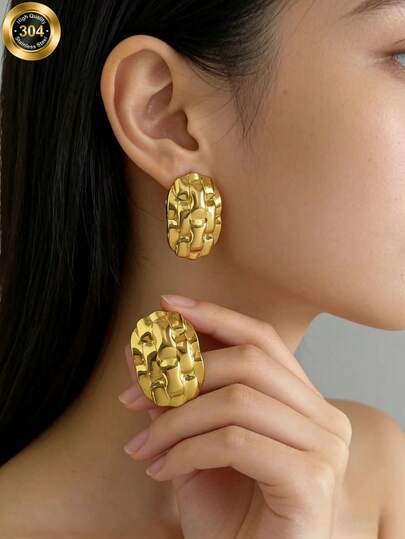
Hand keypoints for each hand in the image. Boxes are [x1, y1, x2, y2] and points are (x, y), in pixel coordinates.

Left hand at [119, 296, 351, 538]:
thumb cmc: (229, 517)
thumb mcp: (192, 446)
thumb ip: (173, 399)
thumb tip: (136, 351)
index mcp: (304, 402)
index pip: (262, 339)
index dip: (215, 316)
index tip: (167, 306)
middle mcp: (324, 417)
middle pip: (248, 362)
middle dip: (182, 371)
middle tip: (133, 395)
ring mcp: (325, 447)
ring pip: (237, 400)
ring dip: (175, 419)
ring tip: (142, 446)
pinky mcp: (313, 480)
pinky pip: (235, 441)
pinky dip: (187, 450)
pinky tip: (161, 471)